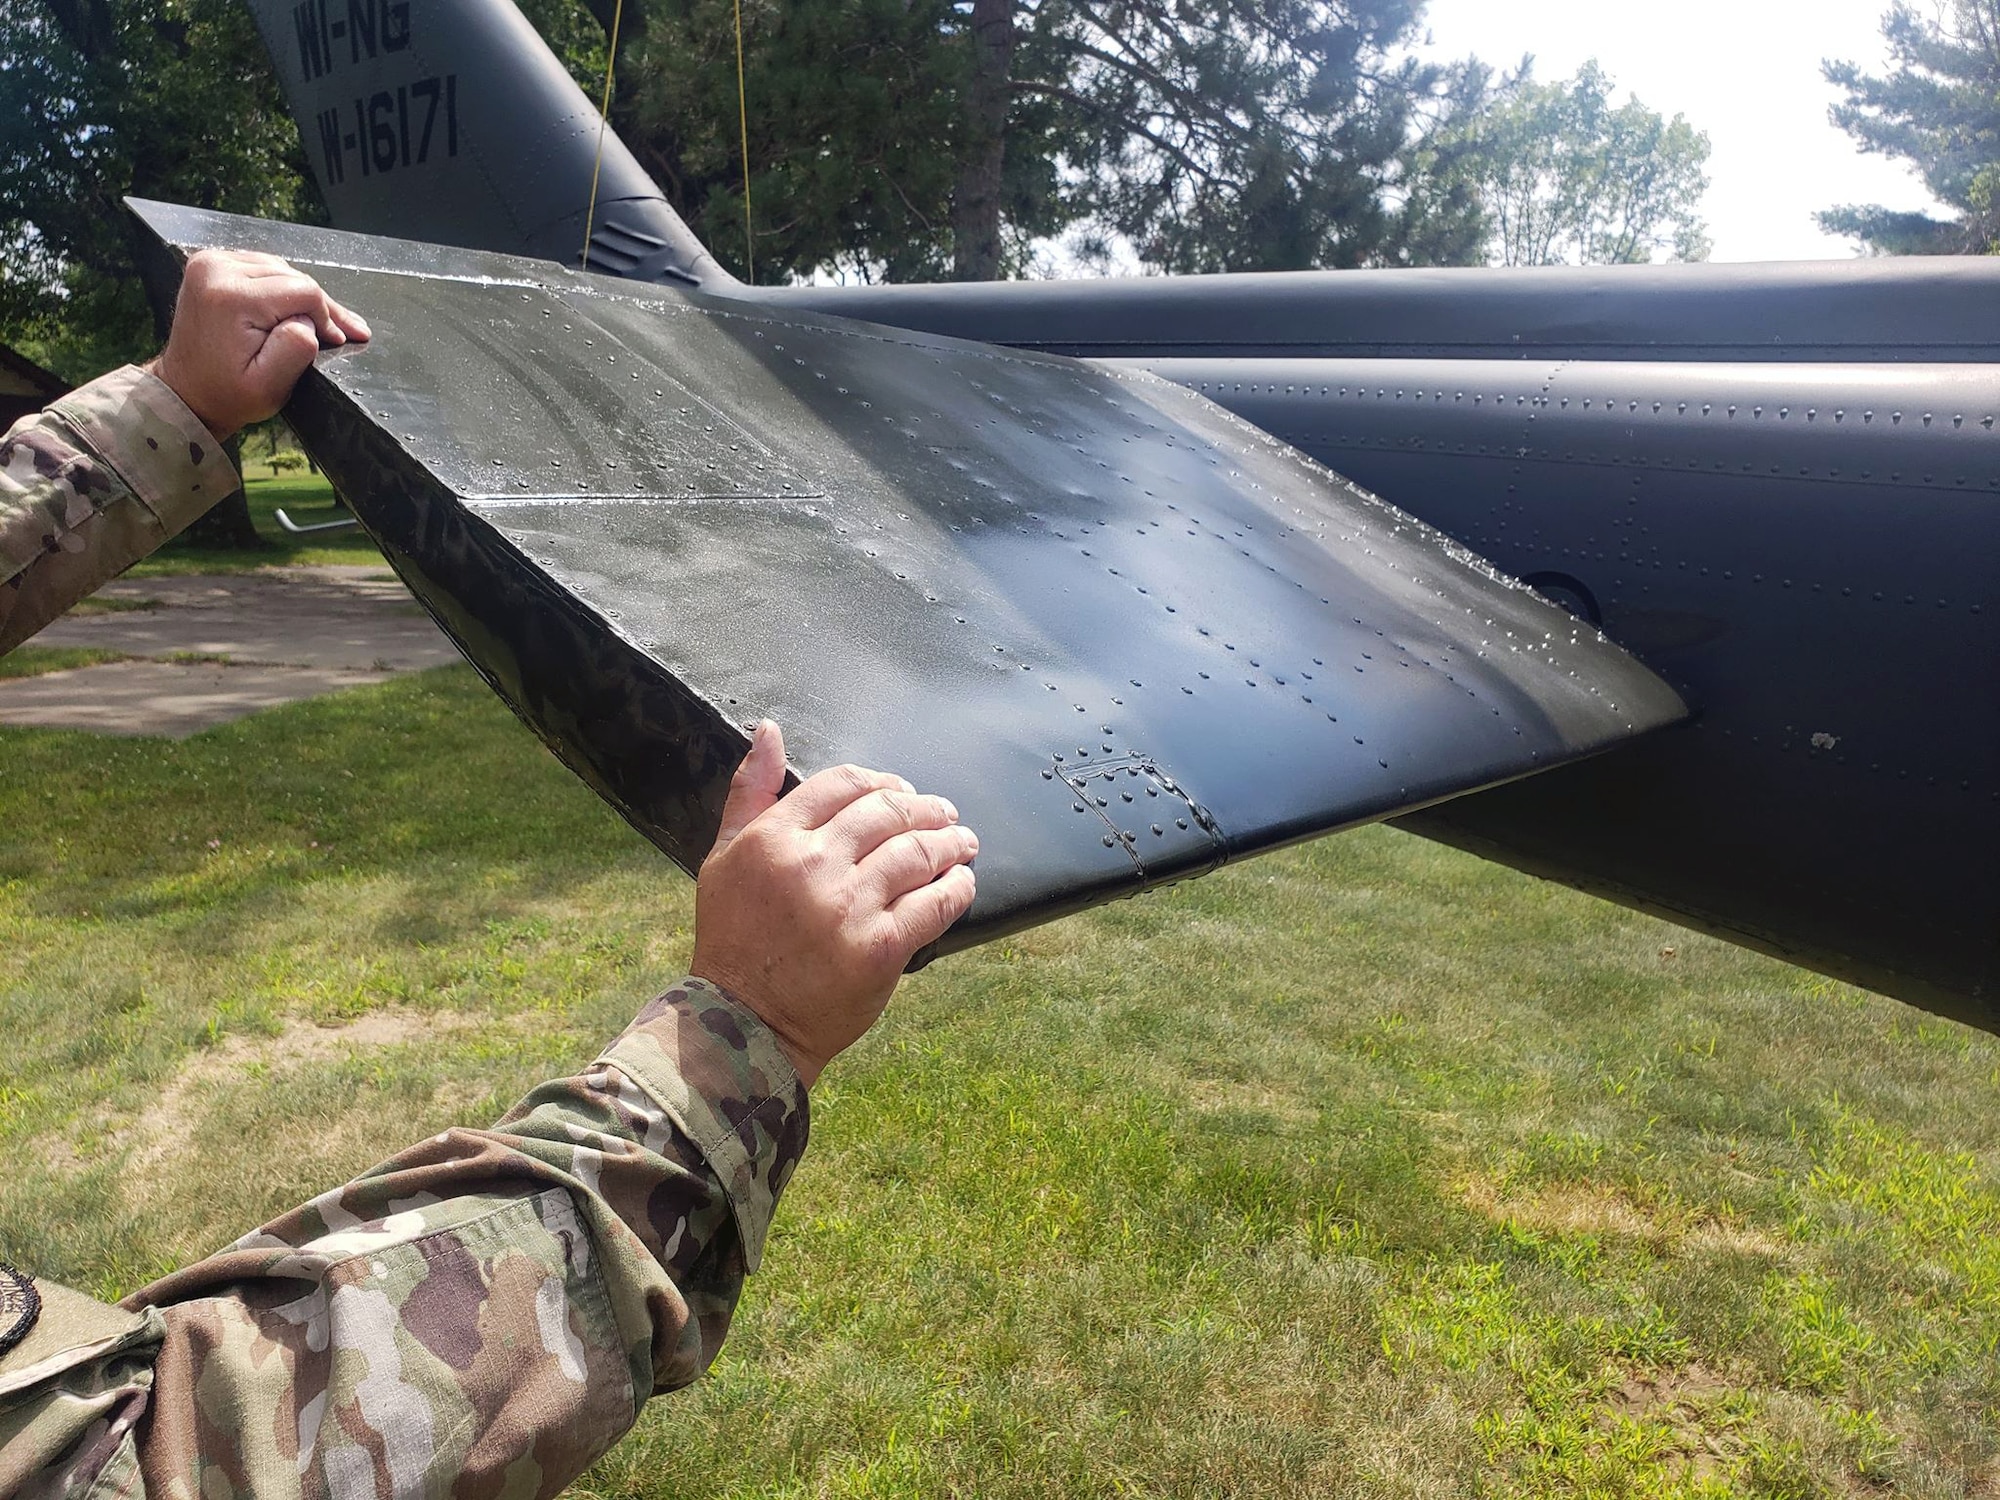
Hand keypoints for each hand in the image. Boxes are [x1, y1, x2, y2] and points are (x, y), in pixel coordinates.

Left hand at [149, 249, 370, 439]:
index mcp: (229, 296)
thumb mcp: (269, 386)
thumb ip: (296, 348)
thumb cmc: (228, 394)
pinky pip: (264, 268)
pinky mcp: (211, 264)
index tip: (338, 341)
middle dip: (321, 306)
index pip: (303, 290)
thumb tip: (311, 319)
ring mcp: (210, 262)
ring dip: (304, 296)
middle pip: (293, 276)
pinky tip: (297, 308)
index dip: (328, 316)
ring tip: (325, 322)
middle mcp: (215, 269)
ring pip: (282, 269)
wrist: (188, 392)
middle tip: (346, 331)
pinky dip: (284, 287)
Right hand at [690, 721, 977, 1086]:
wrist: (745, 1022)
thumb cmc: (734, 940)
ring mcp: (848, 907)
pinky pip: (934, 903)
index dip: (881, 781)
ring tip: (963, 841)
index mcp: (773, 839)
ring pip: (917, 852)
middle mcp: (811, 866)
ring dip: (950, 841)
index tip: (900, 791)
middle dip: (925, 807)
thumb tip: (770, 731)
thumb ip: (750, 793)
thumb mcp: (724, 858)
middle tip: (944, 813)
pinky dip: (957, 887)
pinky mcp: (881, 947)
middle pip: (887, 812)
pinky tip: (963, 880)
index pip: (843, 784)